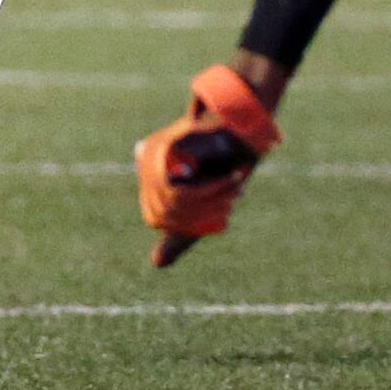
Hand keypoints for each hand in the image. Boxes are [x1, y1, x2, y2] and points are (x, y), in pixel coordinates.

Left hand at [136, 64, 282, 266]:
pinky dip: (210, 191)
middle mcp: (147, 162)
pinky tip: (228, 182)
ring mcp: (155, 152)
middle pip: (165, 212)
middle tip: (230, 201)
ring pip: (174, 201)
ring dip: (210, 201)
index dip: (187, 224)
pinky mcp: (170, 144)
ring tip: (233, 188)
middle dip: (204, 213)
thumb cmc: (223, 164)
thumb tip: (156, 263)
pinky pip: (182, 188)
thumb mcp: (201, 208)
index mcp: (149, 176)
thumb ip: (180, 235)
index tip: (220, 214)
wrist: (243, 125)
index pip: (156, 217)